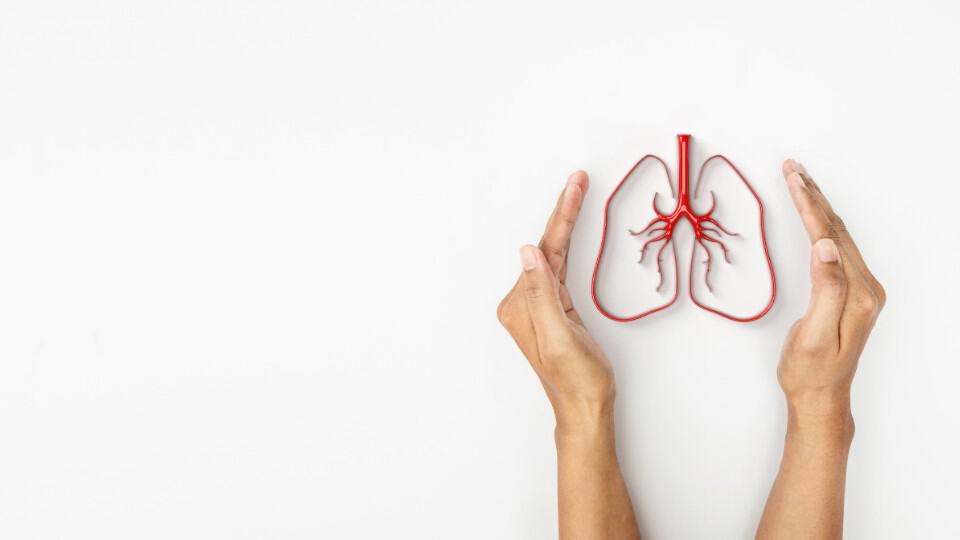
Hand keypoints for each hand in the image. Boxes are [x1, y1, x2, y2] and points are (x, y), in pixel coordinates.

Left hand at [496, 171, 613, 431]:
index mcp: (520, 306)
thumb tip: (526, 253)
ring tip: (577, 191)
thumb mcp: (560, 337)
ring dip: (566, 224)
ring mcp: (537, 306)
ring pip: (553, 255)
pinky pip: (559, 269)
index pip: (544, 251)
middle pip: (547, 248)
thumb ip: (541, 295)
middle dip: (564, 212)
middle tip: (579, 178)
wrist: (585, 408)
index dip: (562, 216)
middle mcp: (523, 302)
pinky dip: (567, 246)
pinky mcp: (554, 310)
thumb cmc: (576, 381)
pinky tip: (570, 230)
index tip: (575, 185)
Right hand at [778, 159, 885, 425]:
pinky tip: (812, 214)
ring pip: (836, 235)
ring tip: (799, 179)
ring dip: (817, 205)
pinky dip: (821, 223)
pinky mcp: (849, 291)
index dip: (809, 205)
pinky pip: (835, 247)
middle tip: (792, 167)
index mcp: (858, 293)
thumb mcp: (816, 335)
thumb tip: (825, 248)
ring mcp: (859, 288)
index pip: (829, 236)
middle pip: (836, 229)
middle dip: (812, 195)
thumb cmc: (810, 372)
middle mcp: (864, 287)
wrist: (820, 397)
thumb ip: (825, 290)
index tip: (792, 178)